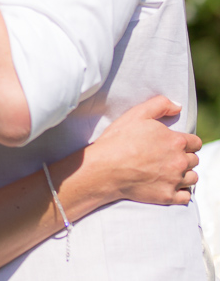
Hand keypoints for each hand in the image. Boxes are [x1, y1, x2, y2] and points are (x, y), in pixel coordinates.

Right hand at [82, 95, 200, 205]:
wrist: (105, 168)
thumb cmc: (118, 140)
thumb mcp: (136, 114)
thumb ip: (160, 105)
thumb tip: (178, 106)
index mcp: (176, 141)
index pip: (196, 142)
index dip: (186, 142)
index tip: (174, 145)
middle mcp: (180, 161)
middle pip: (194, 160)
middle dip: (184, 158)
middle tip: (167, 157)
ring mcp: (175, 180)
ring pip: (193, 178)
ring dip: (184, 175)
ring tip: (168, 172)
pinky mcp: (168, 196)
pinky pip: (186, 197)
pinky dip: (180, 192)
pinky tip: (168, 186)